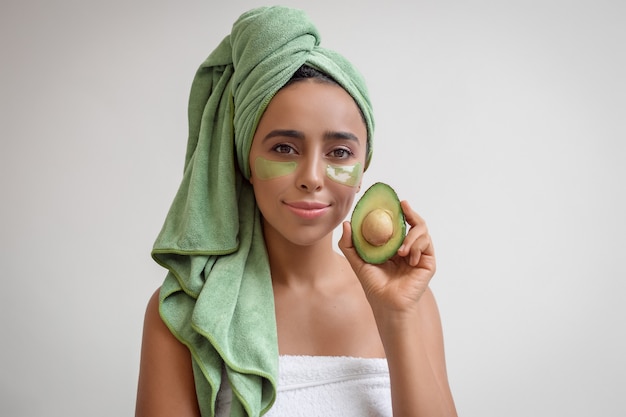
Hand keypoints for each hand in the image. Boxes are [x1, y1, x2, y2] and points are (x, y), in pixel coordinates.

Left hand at [338, 200, 435, 314]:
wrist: (387, 304)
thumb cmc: (374, 285)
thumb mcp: (358, 261)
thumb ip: (350, 244)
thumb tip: (347, 223)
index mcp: (394, 245)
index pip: (399, 223)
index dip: (398, 211)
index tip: (394, 202)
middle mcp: (408, 247)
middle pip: (415, 223)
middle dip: (411, 213)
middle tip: (403, 206)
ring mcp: (419, 254)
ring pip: (423, 231)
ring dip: (411, 236)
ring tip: (400, 250)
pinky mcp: (427, 262)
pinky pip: (426, 244)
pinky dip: (416, 246)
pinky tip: (407, 257)